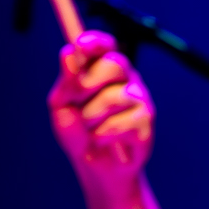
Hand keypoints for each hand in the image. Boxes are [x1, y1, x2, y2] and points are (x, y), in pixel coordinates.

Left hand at [48, 29, 153, 197]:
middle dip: (87, 83)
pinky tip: (102, 141)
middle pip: (114, 64)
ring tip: (89, 130)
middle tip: (76, 101)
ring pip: (113, 98)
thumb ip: (66, 83)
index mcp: (104, 70)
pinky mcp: (146, 123)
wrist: (95, 167)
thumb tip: (67, 54)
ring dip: (90, 119)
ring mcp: (140, 100)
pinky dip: (102, 136)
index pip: (106, 45)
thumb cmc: (78, 132)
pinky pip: (121, 124)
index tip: (80, 45)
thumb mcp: (62, 107)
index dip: (96, 41)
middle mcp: (126, 80)